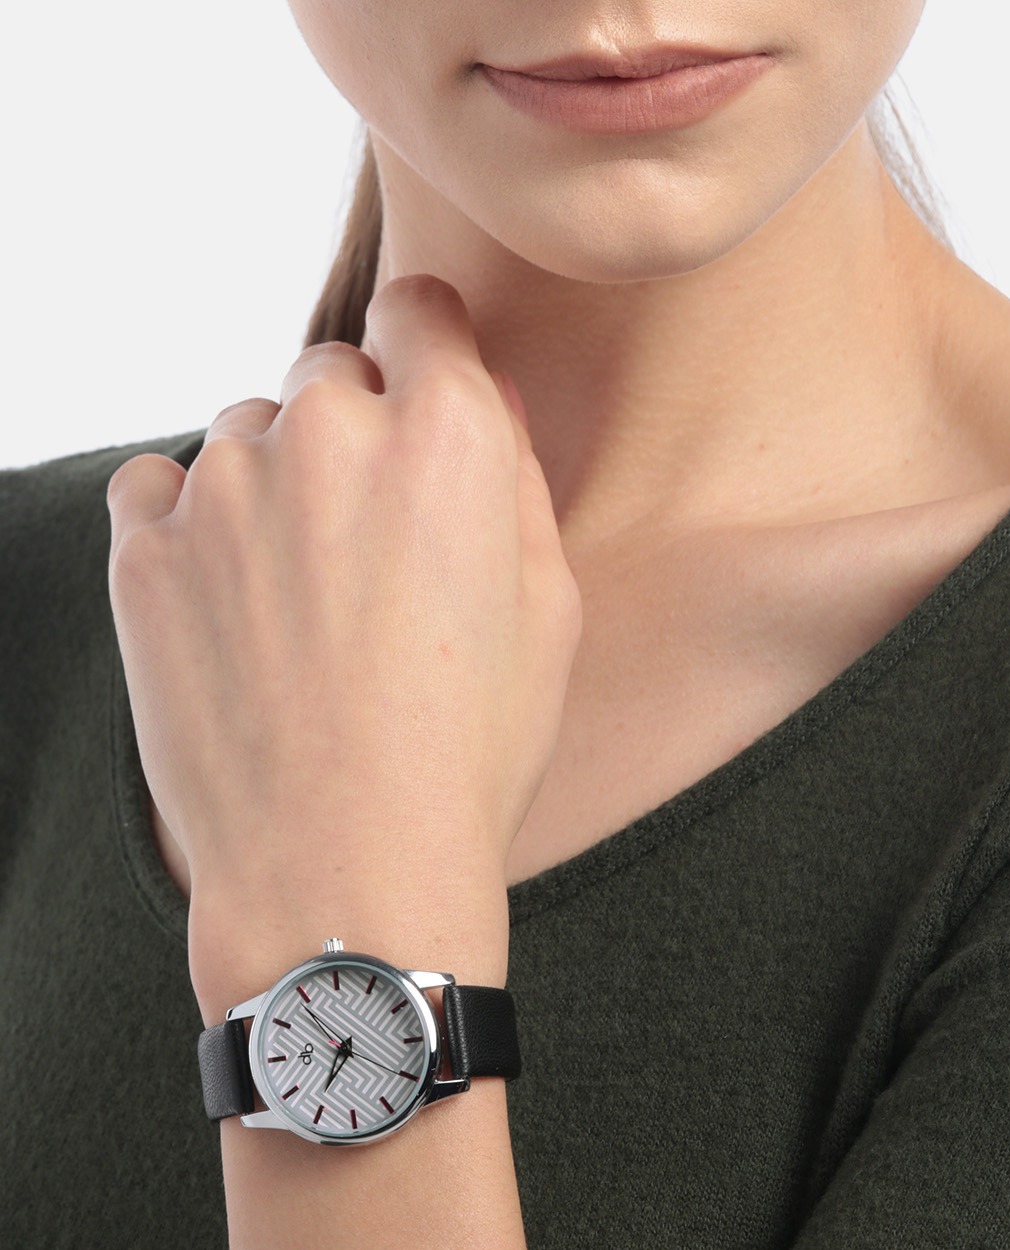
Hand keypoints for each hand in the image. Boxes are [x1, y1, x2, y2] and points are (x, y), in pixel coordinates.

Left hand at [105, 274, 582, 995]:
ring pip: (248, 436)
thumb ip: (516, 479)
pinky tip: (231, 608)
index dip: (424, 350)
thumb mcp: (551, 613)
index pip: (419, 309)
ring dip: (273, 488)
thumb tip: (483, 397)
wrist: (345, 866)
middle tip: (368, 546)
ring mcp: (224, 485)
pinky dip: (190, 525)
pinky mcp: (144, 548)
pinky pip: (159, 488)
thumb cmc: (469, 750)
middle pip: (332, 373)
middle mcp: (329, 431)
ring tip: (300, 607)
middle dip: (354, 434)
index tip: (418, 395)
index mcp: (448, 433)